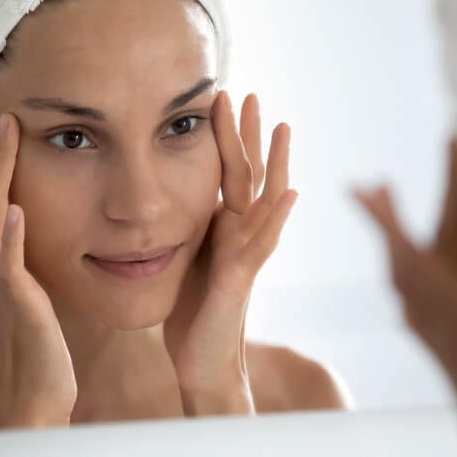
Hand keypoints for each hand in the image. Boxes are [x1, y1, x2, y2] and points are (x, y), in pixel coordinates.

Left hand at [164, 91, 297, 415]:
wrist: (200, 361)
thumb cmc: (191, 312)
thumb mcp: (183, 257)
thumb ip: (185, 227)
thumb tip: (165, 198)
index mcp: (223, 227)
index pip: (227, 172)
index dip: (225, 137)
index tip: (220, 98)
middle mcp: (239, 235)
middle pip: (249, 175)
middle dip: (250, 135)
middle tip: (252, 94)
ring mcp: (245, 254)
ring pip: (264, 200)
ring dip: (275, 162)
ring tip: (283, 126)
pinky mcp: (240, 278)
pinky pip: (262, 243)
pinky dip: (278, 216)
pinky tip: (291, 192)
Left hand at [355, 139, 456, 456]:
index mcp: (442, 310)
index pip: (404, 254)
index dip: (382, 220)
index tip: (354, 189)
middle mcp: (429, 319)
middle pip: (400, 258)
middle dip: (388, 220)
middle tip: (371, 186)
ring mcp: (436, 331)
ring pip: (408, 277)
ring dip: (400, 241)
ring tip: (392, 211)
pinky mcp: (447, 343)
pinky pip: (423, 295)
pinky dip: (419, 268)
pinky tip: (427, 265)